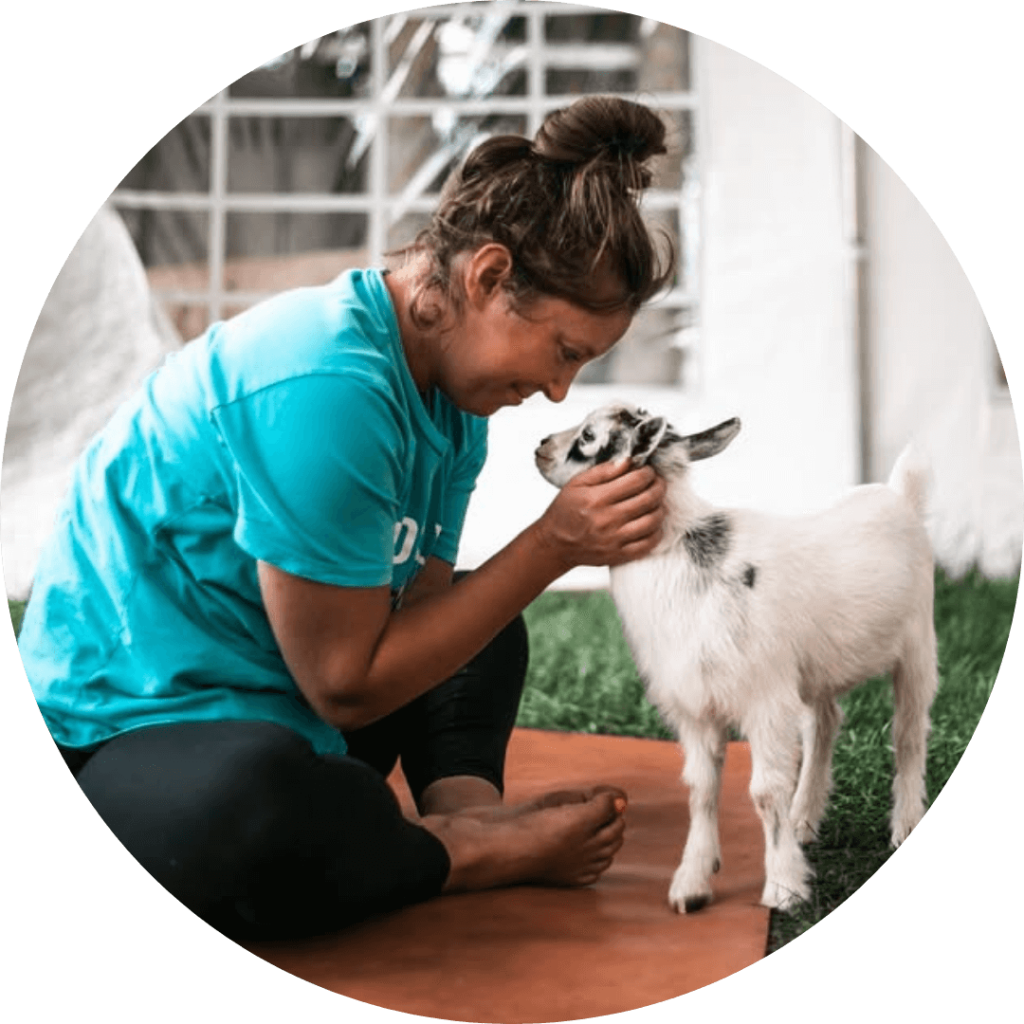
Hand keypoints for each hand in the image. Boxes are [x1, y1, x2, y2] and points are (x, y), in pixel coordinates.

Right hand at [534, 458, 666, 570]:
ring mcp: (614, 540)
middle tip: (658, 483)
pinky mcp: (618, 555)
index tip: (648, 471)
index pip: (635, 481)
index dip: (648, 473)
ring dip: (661, 508)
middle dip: (659, 487)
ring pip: (652, 521)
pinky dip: (657, 532)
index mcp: (596, 498)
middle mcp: (606, 519)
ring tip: (657, 502)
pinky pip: (648, 544)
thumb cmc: (565, 511)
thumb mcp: (576, 483)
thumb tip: (628, 461)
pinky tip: (653, 524)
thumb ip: (603, 471)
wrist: (555, 544)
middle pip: (648, 499)